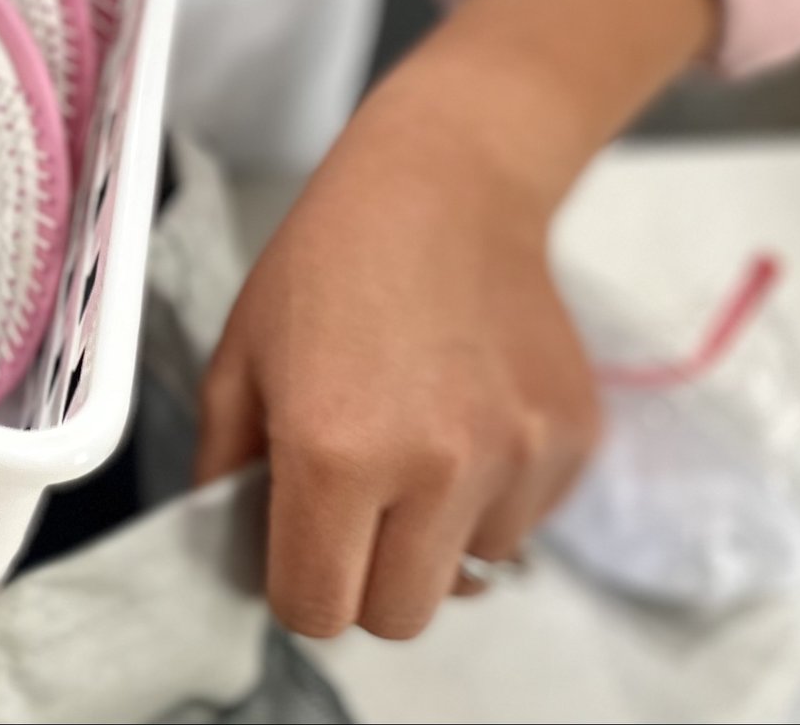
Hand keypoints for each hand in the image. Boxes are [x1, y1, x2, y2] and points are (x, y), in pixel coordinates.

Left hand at [193, 64, 600, 639]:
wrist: (447, 184)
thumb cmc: (325, 265)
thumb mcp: (240, 361)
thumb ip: (227, 473)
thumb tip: (238, 557)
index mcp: (335, 456)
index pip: (319, 612)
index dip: (300, 589)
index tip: (300, 549)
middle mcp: (436, 471)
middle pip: (401, 616)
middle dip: (368, 580)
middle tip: (355, 510)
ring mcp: (516, 459)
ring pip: (470, 571)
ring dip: (438, 534)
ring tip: (417, 435)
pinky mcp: (573, 442)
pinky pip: (526, 520)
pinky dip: (495, 494)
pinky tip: (468, 411)